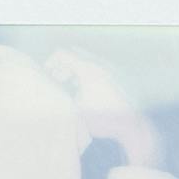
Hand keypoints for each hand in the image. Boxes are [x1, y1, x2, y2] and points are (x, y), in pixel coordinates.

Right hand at [34, 45, 160, 168]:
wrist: (131, 125)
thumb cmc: (103, 118)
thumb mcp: (75, 110)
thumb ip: (60, 99)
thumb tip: (49, 96)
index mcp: (87, 69)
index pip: (62, 53)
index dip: (50, 62)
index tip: (46, 75)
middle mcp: (99, 65)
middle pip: (75, 54)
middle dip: (63, 65)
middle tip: (57, 80)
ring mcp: (109, 70)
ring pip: (85, 61)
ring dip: (74, 70)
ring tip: (68, 85)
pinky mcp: (116, 77)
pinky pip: (95, 68)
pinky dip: (86, 74)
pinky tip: (83, 90)